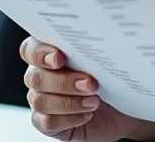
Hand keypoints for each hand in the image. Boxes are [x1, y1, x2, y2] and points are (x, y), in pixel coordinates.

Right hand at [20, 37, 154, 141]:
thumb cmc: (113, 78)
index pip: (30, 49)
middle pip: (35, 77)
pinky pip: (46, 122)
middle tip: (91, 84)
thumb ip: (96, 46)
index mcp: (50, 53)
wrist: (125, 107)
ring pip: (40, 101)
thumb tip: (104, 31)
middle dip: (64, 81)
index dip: (40, 53)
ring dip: (69, 102)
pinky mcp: (47, 122)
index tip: (59, 58)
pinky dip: (68, 118)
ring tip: (94, 101)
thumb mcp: (108, 59)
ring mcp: (42, 99)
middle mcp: (41, 75)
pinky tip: (87, 114)